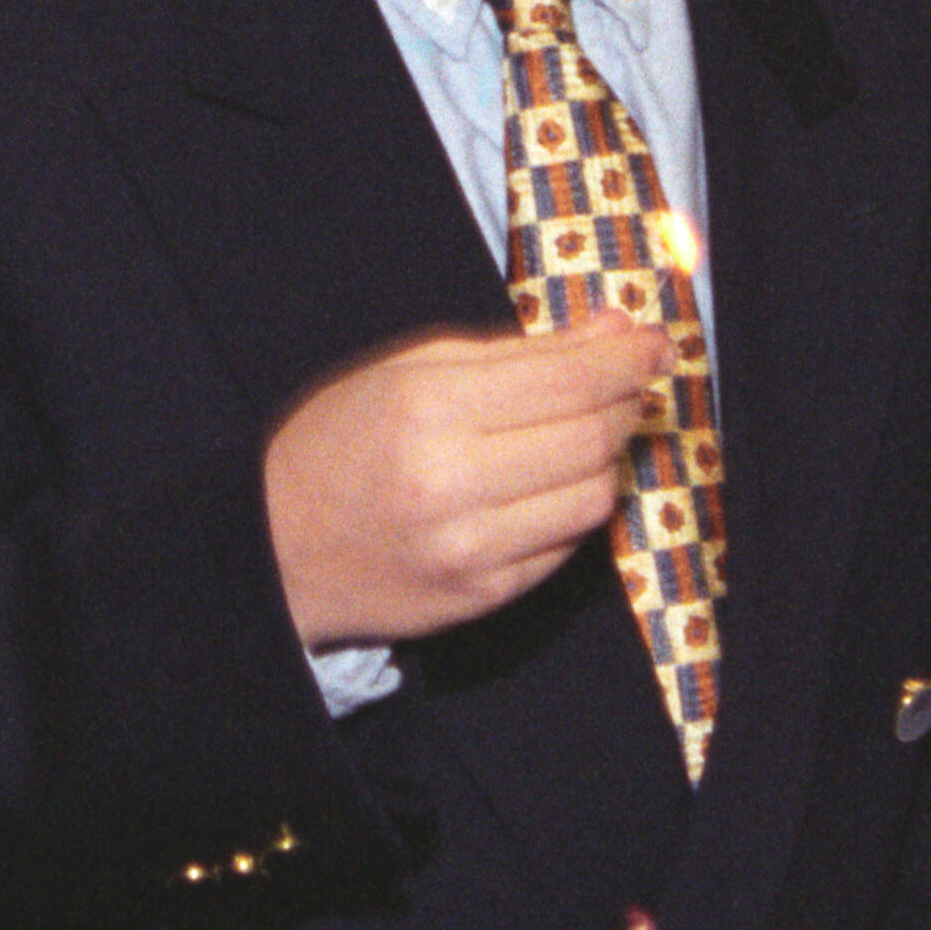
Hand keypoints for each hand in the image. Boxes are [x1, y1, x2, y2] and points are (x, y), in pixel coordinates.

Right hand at [259, 319, 663, 647]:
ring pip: (593, 497)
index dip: (627, 360)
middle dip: (628, 402)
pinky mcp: (483, 596)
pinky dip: (573, 507)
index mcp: (428, 409)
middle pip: (592, 438)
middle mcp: (452, 484)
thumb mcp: (410, 371)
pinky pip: (567, 546)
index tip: (655, 343)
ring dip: (607, 458)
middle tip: (633, 380)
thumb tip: (613, 333)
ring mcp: (471, 549)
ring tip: (588, 430)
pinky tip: (551, 483)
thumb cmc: (341, 444)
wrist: (275, 550)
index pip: (568, 380)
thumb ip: (517, 353)